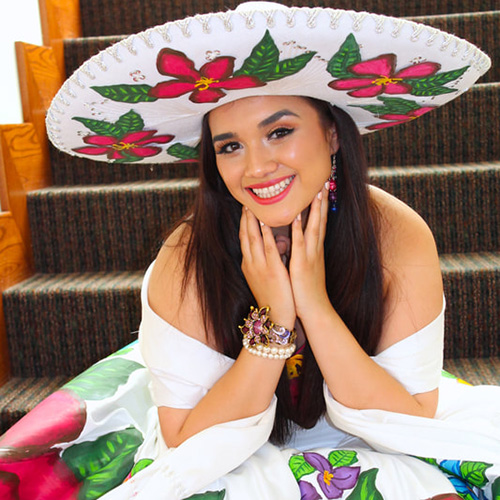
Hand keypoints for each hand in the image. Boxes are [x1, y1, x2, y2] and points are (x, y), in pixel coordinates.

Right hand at [239, 207, 295, 328]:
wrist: (276, 318)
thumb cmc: (274, 298)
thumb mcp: (264, 277)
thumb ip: (266, 260)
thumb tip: (273, 245)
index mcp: (249, 265)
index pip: (244, 239)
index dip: (244, 223)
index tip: (245, 209)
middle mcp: (251, 263)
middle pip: (245, 235)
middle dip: (245, 217)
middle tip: (245, 201)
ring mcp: (260, 266)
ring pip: (253, 238)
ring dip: (252, 220)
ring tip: (252, 205)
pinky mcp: (272, 270)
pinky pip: (267, 247)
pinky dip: (265, 233)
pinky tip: (265, 221)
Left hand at [289, 184, 330, 319]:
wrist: (315, 309)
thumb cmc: (307, 290)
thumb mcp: (306, 267)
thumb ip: (302, 252)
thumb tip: (297, 241)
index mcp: (314, 249)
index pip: (320, 222)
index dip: (321, 205)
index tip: (322, 188)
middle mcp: (315, 249)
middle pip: (321, 220)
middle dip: (322, 200)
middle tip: (326, 181)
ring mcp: (310, 256)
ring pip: (314, 227)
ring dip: (316, 209)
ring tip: (318, 191)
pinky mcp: (302, 265)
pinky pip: (301, 244)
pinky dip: (299, 229)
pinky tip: (298, 217)